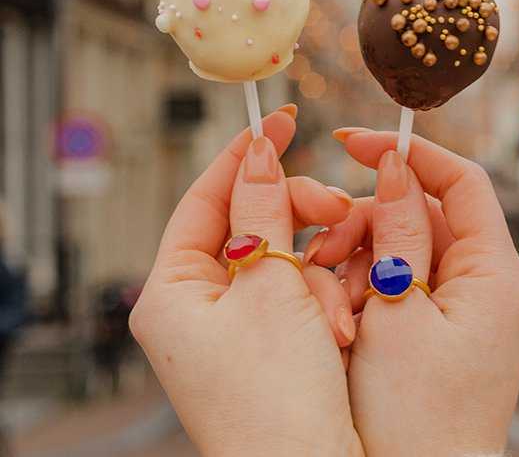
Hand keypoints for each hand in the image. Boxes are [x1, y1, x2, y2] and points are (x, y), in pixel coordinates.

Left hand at [130, 106, 363, 456]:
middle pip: (251, 223)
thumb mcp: (271, 286)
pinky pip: (298, 292)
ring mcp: (236, 324)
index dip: (244, 155)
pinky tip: (341, 322)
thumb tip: (258, 152)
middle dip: (299, 214)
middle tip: (339, 208)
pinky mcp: (271, 340)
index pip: (205, 197)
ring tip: (342, 296)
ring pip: (284, 256)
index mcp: (174, 290)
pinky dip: (323, 296)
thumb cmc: (275, 398)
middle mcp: (199, 305)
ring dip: (320, 266)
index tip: (281, 122)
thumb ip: (263, 211)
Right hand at [306, 128, 518, 456]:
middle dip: (368, 222)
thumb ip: (397, 230)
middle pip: (423, 215)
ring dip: (360, 257)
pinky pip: (401, 283)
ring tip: (331, 295)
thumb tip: (397, 166)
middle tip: (323, 248)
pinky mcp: (440, 330)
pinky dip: (367, 286)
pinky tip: (342, 313)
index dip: (409, 153)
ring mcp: (464, 310)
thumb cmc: (413, 422)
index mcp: (495, 275)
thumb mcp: (396, 311)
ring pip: (405, 247)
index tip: (354, 142)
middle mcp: (487, 287)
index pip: (462, 180)